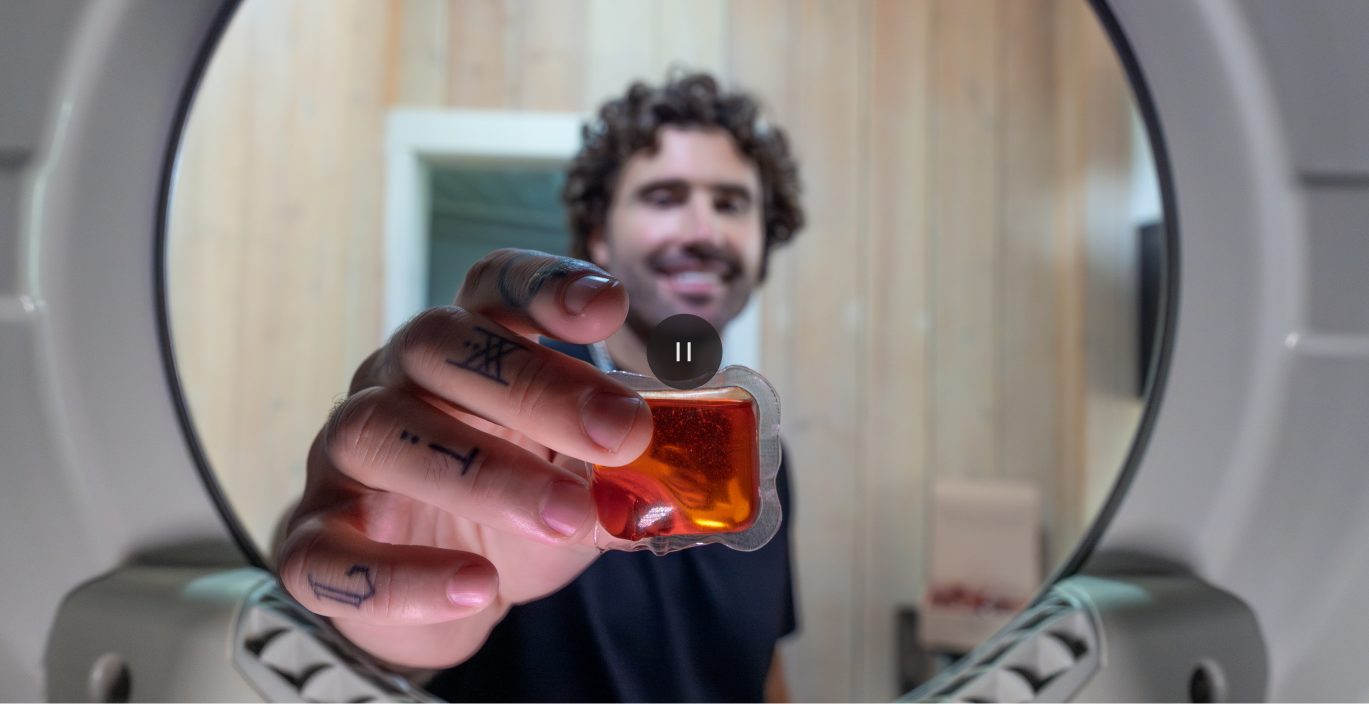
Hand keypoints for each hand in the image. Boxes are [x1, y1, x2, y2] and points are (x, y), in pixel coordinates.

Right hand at [276, 250, 651, 667]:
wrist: (439, 593)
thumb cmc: (512, 515)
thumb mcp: (581, 487)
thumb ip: (623, 479)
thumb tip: (678, 489)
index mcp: (466, 353)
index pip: (491, 288)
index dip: (545, 284)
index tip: (608, 306)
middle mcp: (394, 383)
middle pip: (439, 345)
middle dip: (534, 385)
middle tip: (622, 433)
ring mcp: (342, 458)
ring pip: (382, 432)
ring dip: (482, 474)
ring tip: (568, 517)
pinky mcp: (312, 539)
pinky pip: (332, 551)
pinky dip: (406, 575)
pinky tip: (477, 588)